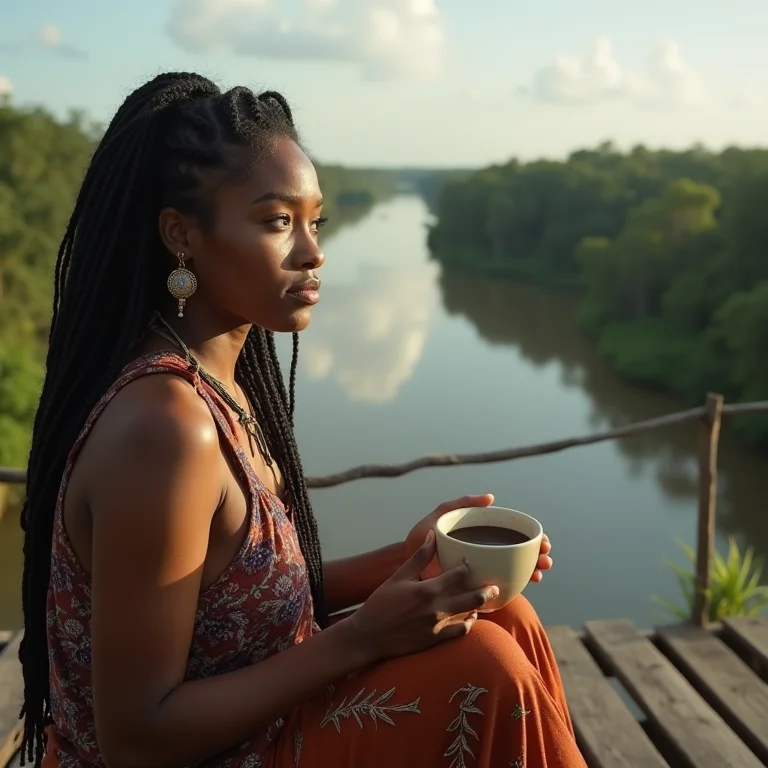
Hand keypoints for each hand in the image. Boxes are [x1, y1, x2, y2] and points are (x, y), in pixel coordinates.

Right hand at [346, 531, 498, 663]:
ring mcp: (437, 626)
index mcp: (427, 589)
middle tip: (495, 586)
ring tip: (484, 601)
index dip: (469, 568)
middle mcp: (436, 608)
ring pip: (468, 615)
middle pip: (471, 597)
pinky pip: (459, 632)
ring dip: (477, 607)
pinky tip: (469, 618)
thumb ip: (419, 557)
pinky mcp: (435, 640)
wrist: (368, 636)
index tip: (474, 563)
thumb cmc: (380, 604)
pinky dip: (468, 624)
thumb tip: (432, 535)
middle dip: (486, 591)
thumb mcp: (398, 577)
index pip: (458, 575)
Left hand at [404, 493, 553, 583]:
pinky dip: (511, 589)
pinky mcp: (472, 587)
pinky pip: (496, 589)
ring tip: (538, 574)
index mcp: (481, 534)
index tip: (543, 541)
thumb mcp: (442, 514)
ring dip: (530, 572)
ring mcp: (480, 570)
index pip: (514, 535)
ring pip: (513, 572)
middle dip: (538, 556)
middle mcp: (485, 552)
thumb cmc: (422, 535)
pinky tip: (520, 588)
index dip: (533, 538)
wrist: (405, 562)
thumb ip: (463, 502)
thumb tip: (491, 497)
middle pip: (520, 554)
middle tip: (545, 560)